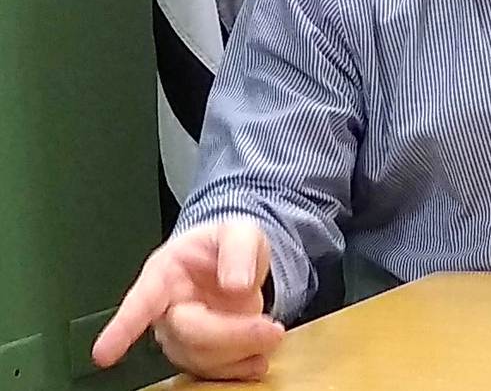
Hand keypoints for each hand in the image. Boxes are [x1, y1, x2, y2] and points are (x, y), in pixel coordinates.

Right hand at [92, 219, 284, 379]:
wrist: (235, 260)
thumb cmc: (226, 243)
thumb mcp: (240, 231)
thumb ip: (238, 251)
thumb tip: (236, 285)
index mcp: (165, 274)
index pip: (141, 302)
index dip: (123, 328)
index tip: (104, 354)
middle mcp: (167, 309)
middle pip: (188, 335)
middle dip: (233, 335)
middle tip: (272, 329)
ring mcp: (182, 334)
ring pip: (201, 359)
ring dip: (241, 352)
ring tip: (271, 332)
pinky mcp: (199, 353)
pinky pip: (212, 373)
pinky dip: (240, 369)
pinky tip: (259, 357)